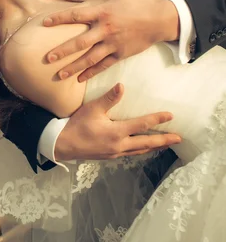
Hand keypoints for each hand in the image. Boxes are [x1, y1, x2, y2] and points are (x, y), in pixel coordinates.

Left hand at [44, 0, 179, 81]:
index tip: (45, 23)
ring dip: (74, 67)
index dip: (60, 19)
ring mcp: (113, 44)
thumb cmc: (140, 0)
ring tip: (59, 75)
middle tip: (47, 58)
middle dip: (63, 51)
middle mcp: (105, 30)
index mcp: (103, 12)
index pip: (76, 16)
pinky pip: (103, 66)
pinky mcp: (120, 54)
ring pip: (90, 58)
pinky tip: (80, 79)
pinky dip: (91, 73)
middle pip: (80, 42)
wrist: (161, 19)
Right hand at [55, 83, 180, 161]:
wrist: (64, 144)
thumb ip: (109, 98)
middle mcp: (120, 145)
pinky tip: (143, 147)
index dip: (157, 119)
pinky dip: (141, 149)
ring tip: (165, 144)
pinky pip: (132, 153)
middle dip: (163, 140)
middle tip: (179, 139)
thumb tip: (122, 86)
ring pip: (140, 150)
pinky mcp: (111, 156)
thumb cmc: (78, 125)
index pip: (142, 125)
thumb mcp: (92, 109)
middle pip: (147, 143)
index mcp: (117, 133)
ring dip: (154, 146)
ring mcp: (116, 152)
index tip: (171, 116)